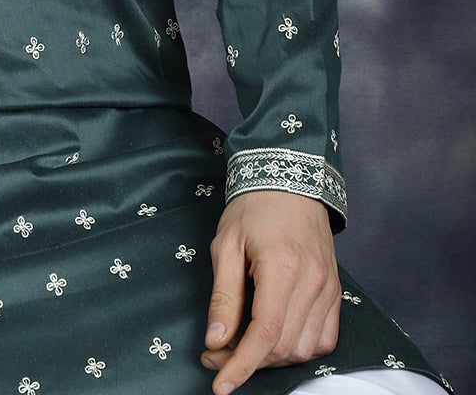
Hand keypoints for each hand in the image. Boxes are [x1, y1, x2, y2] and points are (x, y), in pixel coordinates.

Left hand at [201, 190, 340, 392]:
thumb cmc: (252, 208)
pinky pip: (325, 340)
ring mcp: (330, 289)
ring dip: (273, 357)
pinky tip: (276, 336)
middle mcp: (313, 283)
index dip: (240, 366)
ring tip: (244, 342)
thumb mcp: (226, 245)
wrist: (289, 179)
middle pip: (283, 347)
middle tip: (218, 353)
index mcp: (282, 268)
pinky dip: (300, 347)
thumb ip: (223, 296)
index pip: (264, 335)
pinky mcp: (337, 293)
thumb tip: (216, 341)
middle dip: (248, 361)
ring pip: (305, 349)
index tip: (219, 384)